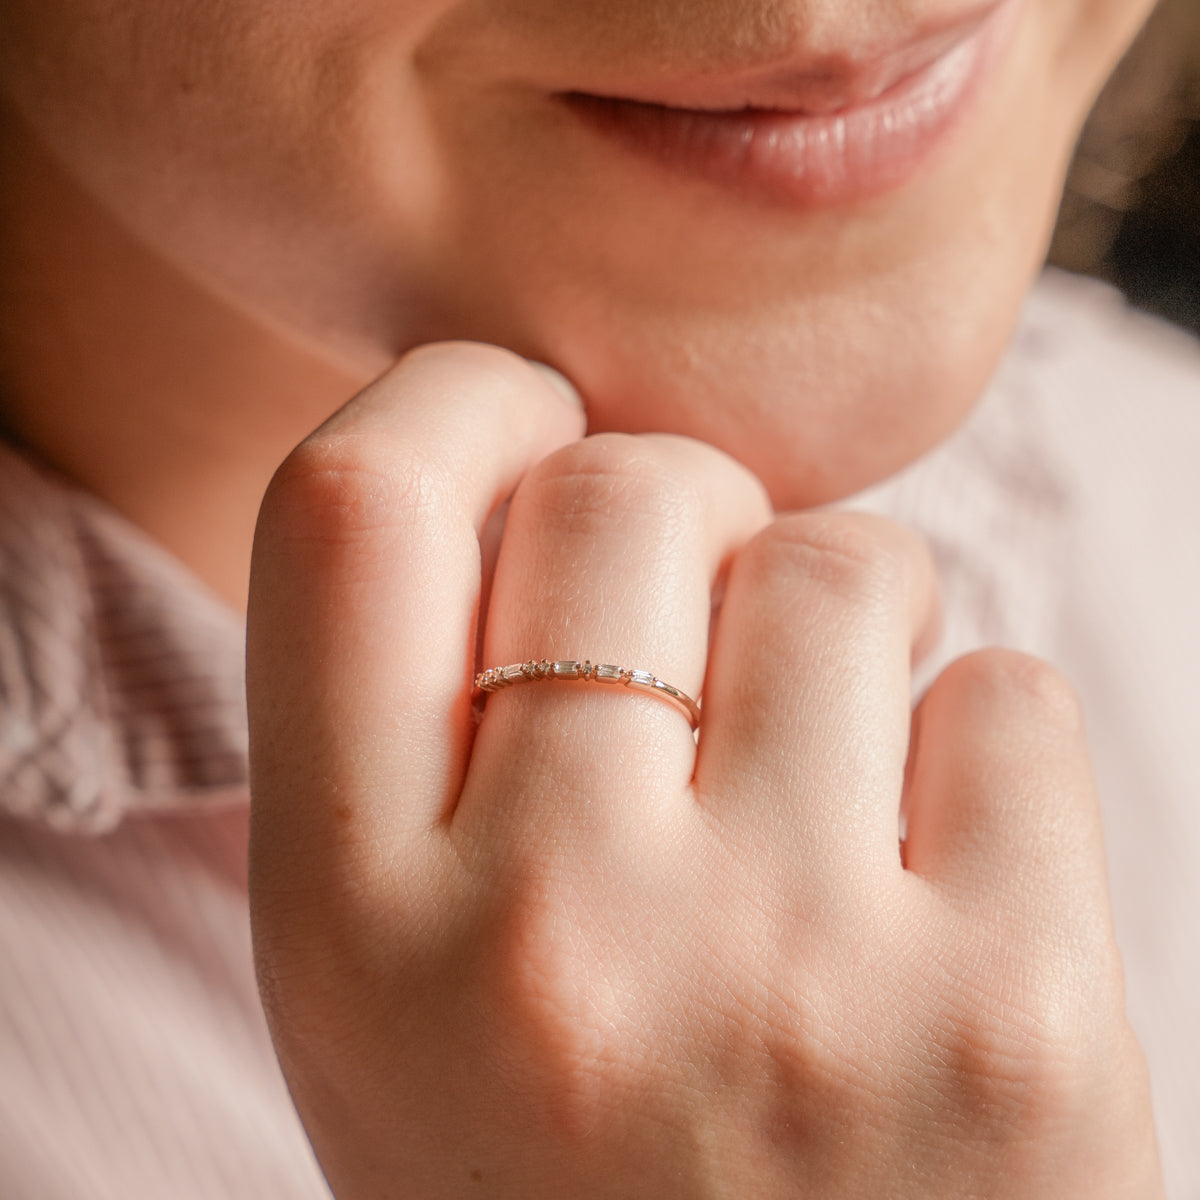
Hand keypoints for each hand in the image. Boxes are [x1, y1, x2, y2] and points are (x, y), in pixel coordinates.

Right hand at [247, 343, 1162, 1197]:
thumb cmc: (573, 1175)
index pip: (352, 506)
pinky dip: (977, 739)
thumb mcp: (398, 988)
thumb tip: (541, 472)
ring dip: (845, 618)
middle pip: (627, 490)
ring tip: (827, 775)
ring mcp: (791, 977)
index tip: (529, 433)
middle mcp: (550, 941)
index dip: (458, 407)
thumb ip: (426, 732)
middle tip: (704, 634)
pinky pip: (1007, 694)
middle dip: (685, 509)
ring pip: (841, 564)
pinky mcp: (1017, 1020)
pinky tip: (934, 878)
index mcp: (352, 930)